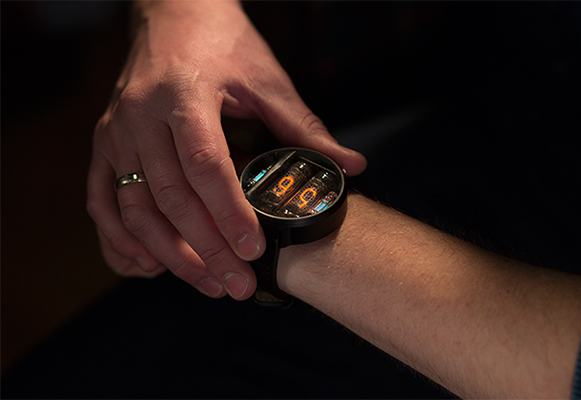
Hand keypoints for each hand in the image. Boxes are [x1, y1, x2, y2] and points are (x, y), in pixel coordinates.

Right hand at [86, 0, 365, 299]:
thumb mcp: (266, 79)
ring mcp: (114, 134)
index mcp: (183, 95)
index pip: (205, 165)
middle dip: (205, 249)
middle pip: (169, 198)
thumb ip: (304, 128)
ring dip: (168, 255)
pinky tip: (150, 267)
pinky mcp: (103, 146)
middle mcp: (139, 117)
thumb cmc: (220, 43)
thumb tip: (350, 166)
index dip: (228, 213)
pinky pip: (101, 204)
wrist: (172, 14)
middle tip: (237, 285)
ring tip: (207, 283)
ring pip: (133, 210)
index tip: (253, 250)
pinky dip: (120, 241)